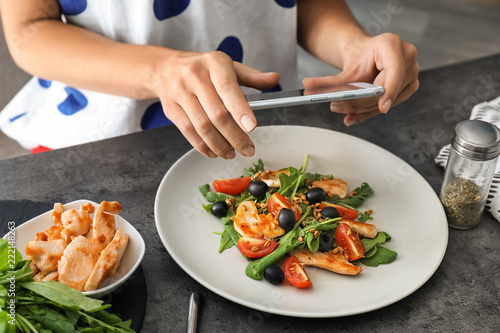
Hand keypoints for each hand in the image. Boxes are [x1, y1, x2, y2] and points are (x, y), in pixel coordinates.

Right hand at [153, 51, 279, 158]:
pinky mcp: (171, 109)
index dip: (240, 109)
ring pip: (202, 126)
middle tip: (247, 149)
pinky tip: (214, 151)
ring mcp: (180, 93)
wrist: (165, 68)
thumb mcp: (228, 66)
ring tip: (232, 153)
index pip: (228, 88)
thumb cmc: (202, 68)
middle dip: (235, 136)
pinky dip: (203, 146)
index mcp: (214, 63)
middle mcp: (194, 76)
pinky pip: (188, 132)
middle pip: (217, 114)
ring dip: (219, 145)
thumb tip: (274, 80)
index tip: (251, 127)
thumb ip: (252, 76)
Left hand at [302, 33, 418, 125]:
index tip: (382, 106)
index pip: (394, 71)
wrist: (367, 54)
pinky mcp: (408, 88)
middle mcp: (407, 57)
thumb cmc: (359, 57)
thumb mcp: (346, 67)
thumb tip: (308, 88)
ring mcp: (412, 73)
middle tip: (336, 106)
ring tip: (340, 110)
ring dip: (362, 109)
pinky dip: (368, 112)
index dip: (388, 90)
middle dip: (360, 103)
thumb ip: (331, 81)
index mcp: (392, 45)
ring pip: (387, 101)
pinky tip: (352, 118)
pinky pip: (389, 105)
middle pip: (386, 90)